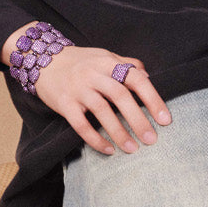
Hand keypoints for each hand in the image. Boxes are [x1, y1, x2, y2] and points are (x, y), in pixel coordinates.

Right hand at [31, 44, 172, 155]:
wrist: (42, 59)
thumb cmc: (80, 61)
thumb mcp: (104, 56)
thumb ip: (126, 64)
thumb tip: (149, 77)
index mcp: (108, 62)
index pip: (135, 78)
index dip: (152, 99)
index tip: (165, 119)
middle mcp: (93, 74)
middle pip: (120, 96)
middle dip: (138, 119)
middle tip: (152, 139)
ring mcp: (78, 88)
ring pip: (101, 111)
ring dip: (119, 132)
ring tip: (132, 149)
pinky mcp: (64, 103)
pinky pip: (80, 124)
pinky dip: (95, 139)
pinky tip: (108, 150)